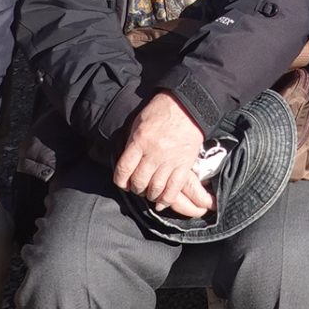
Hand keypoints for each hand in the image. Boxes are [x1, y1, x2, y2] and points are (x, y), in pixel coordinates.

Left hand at [115, 93, 212, 218]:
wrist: (188, 105)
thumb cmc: (161, 111)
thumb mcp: (139, 123)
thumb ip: (132, 143)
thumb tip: (127, 163)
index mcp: (139, 141)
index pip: (124, 170)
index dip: (121, 181)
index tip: (123, 183)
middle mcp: (154, 153)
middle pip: (139, 181)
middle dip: (136, 188)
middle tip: (137, 188)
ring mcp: (170, 160)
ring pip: (156, 188)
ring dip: (150, 195)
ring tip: (149, 193)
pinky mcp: (184, 164)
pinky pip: (174, 188)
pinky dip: (167, 199)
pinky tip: (161, 203)